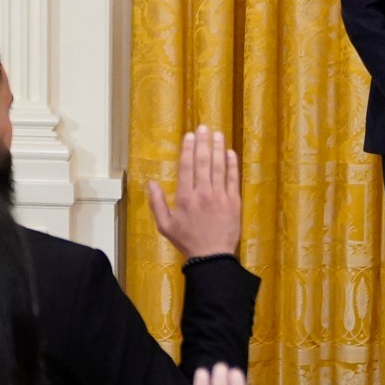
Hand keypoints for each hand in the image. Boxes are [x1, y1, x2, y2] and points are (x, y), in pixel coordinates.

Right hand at [145, 128, 241, 260]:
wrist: (212, 256)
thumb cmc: (187, 241)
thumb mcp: (165, 225)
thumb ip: (157, 203)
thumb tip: (151, 183)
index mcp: (185, 198)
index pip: (186, 167)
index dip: (188, 149)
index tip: (189, 136)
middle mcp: (202, 193)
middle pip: (203, 162)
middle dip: (203, 143)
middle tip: (204, 128)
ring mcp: (220, 197)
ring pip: (219, 167)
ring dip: (218, 149)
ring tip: (218, 135)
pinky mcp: (233, 202)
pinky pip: (233, 179)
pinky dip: (232, 165)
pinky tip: (230, 153)